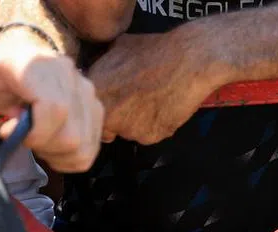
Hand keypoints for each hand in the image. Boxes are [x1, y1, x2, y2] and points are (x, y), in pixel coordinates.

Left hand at [0, 8, 103, 171]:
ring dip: (52, 152)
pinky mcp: (95, 111)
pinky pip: (88, 152)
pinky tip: (48, 141)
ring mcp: (88, 94)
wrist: (6, 74)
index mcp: (39, 64)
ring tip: (33, 135)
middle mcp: (72, 75)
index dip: (33, 131)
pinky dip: (66, 157)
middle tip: (18, 132)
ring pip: (80, 145)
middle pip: (69, 134)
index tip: (8, 129)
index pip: (55, 109)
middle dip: (39, 144)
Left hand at [89, 27, 228, 144]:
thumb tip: (98, 68)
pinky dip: (154, 126)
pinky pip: (147, 135)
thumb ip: (103, 65)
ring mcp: (128, 129)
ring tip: (152, 100)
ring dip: (136, 122)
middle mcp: (107, 114)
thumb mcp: (119, 47)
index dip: (100, 105)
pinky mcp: (150, 137)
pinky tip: (163, 108)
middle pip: (105, 125)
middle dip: (116, 116)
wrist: (189, 62)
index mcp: (95, 90)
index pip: (88, 108)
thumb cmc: (155, 50)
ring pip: (127, 132)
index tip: (112, 99)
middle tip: (133, 101)